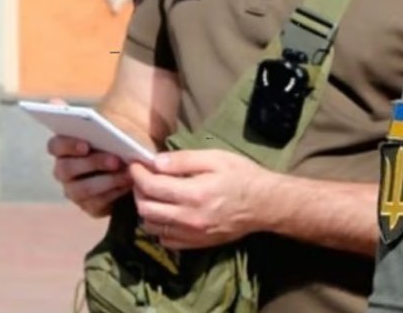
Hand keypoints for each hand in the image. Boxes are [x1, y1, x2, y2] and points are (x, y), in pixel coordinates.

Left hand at [131, 149, 274, 249]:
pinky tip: (166, 213)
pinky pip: (166, 241)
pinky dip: (159, 227)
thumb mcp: (215, 158)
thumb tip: (155, 162)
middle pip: (146, 208)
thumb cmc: (242, 176)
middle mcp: (189, 218)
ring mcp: (193, 234)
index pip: (151, 186)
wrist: (266, 205)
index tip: (136, 164)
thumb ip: (183, 160)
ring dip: (146, 209)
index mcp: (193, 193)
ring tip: (153, 195)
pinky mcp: (197, 244)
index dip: (137, 174)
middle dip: (138, 190)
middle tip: (143, 178)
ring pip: (152, 227)